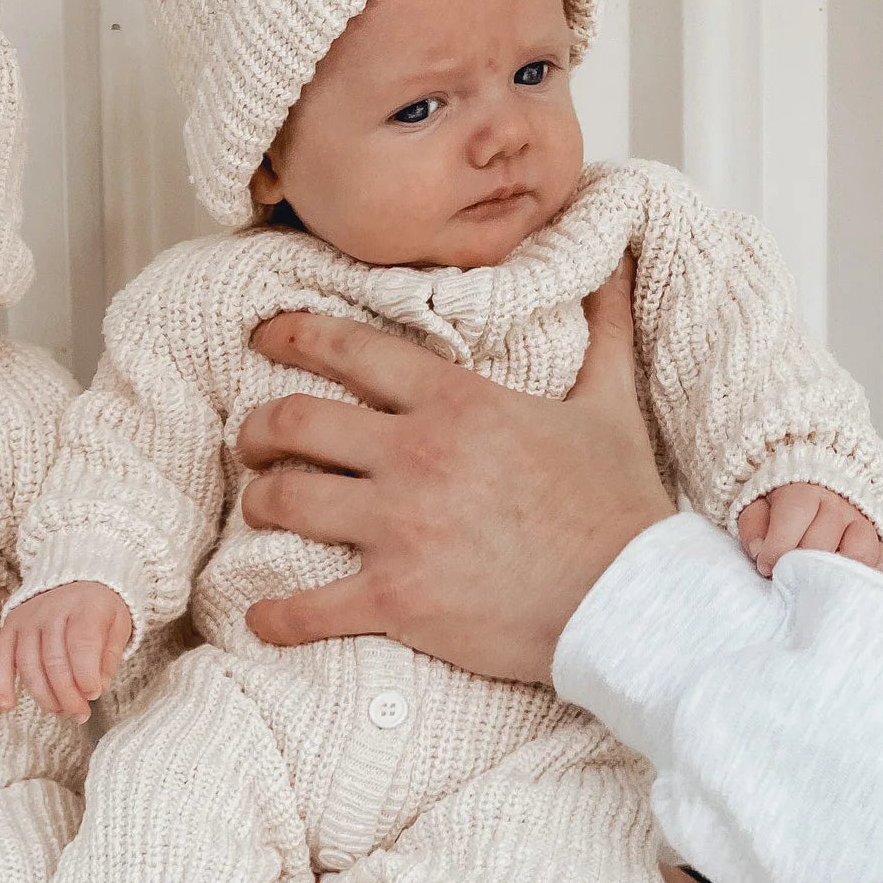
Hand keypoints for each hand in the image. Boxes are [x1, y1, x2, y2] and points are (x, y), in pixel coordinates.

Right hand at [0, 581, 133, 719]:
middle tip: (80, 713)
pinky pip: (1, 657)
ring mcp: (28, 618)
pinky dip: (2, 683)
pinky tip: (8, 706)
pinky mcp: (11, 626)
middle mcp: (52, 610)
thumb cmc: (100, 609)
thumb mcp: (118, 626)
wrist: (78, 579)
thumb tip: (98, 687)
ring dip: (44, 696)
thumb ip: (109, 657)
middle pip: (54, 661)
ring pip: (29, 665)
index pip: (81, 645)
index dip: (86, 676)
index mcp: (85, 607)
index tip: (93, 694)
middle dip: (67, 695)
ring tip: (61, 710)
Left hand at [236, 254, 673, 685]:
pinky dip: (275, 616)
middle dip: (258, 430)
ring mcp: (399, 529)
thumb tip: (614, 263)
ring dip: (259, 504)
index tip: (265, 335)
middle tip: (251, 442)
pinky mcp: (396, 599)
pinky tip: (261, 619)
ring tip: (258, 510)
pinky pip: (308, 606)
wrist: (631, 598)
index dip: (296, 335)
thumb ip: (602, 332)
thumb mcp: (611, 407)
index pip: (354, 351)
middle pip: (296, 422)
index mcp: (457, 404)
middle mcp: (414, 456)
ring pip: (285, 502)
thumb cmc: (619, 508)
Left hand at [736, 482, 882, 577]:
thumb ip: (753, 526)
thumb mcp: (757, 507)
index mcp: (806, 491)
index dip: (778, 546)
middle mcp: (839, 504)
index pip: (796, 513)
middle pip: (824, 539)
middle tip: (787, 578)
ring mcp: (862, 523)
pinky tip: (844, 585)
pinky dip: (867, 576)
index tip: (766, 566)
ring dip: (834, 574)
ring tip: (815, 586)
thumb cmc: (783, 507)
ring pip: (859, 551)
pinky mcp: (879, 541)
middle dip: (800, 564)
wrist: (816, 489)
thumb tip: (759, 550)